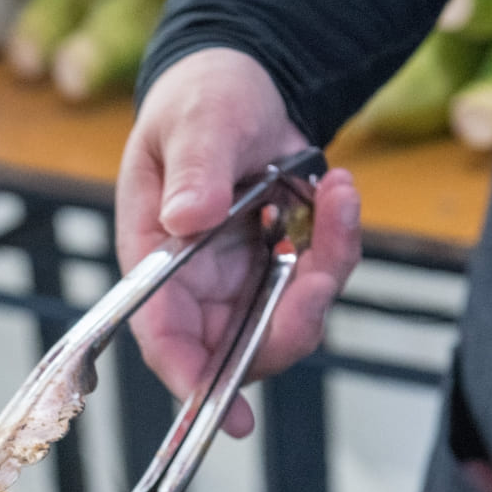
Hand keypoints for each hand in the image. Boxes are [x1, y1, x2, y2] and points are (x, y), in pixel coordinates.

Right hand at [116, 48, 362, 435]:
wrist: (243, 81)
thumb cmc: (201, 100)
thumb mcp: (196, 120)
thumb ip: (194, 168)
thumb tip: (188, 218)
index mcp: (152, 260)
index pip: (162, 336)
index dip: (189, 377)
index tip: (224, 409)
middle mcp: (194, 286)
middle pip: (234, 350)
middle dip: (286, 327)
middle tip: (318, 275)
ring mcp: (241, 283)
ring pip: (287, 322)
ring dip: (325, 273)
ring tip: (337, 196)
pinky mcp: (280, 270)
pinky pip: (318, 282)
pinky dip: (340, 241)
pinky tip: (337, 189)